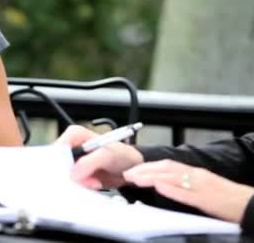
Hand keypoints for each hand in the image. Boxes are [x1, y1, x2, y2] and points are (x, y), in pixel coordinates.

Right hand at [55, 125, 143, 188]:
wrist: (131, 167)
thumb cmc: (122, 155)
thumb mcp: (107, 155)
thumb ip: (90, 162)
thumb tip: (72, 173)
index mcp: (73, 135)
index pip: (56, 150)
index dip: (60, 165)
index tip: (70, 176)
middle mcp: (70, 146)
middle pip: (58, 165)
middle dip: (69, 177)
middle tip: (87, 181)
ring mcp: (72, 160)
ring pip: (63, 176)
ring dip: (77, 184)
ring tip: (94, 183)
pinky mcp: (76, 172)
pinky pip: (70, 182)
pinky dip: (80, 187)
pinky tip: (93, 185)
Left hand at [124, 159, 253, 222]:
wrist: (250, 204)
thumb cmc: (228, 199)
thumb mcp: (202, 187)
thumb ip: (184, 184)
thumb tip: (164, 184)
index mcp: (195, 173)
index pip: (167, 165)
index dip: (148, 166)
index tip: (132, 170)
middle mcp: (197, 176)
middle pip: (166, 168)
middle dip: (144, 170)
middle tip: (127, 174)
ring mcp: (202, 186)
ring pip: (172, 177)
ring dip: (151, 177)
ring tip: (135, 179)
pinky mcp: (207, 199)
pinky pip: (186, 193)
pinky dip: (171, 188)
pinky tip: (158, 186)